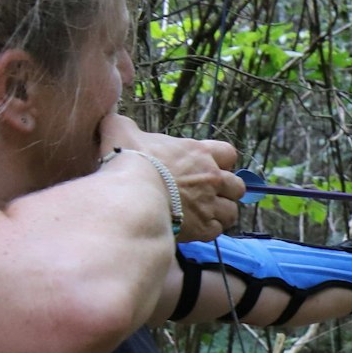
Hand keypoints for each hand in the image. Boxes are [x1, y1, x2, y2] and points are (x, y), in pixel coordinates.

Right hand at [99, 114, 244, 240]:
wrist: (132, 193)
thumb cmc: (129, 160)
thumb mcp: (121, 132)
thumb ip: (123, 125)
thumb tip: (114, 121)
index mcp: (199, 152)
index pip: (228, 153)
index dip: (222, 162)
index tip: (210, 167)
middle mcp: (212, 178)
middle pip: (237, 186)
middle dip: (226, 191)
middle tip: (208, 195)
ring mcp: (210, 204)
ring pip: (232, 211)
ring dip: (220, 213)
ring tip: (204, 215)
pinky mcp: (203, 227)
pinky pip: (217, 231)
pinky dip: (208, 231)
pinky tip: (195, 229)